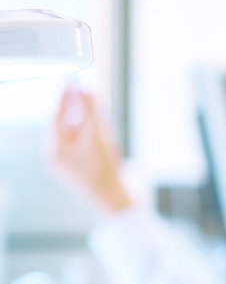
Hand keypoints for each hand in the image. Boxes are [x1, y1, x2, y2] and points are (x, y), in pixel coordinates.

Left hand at [49, 87, 132, 213]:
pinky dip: (90, 136)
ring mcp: (67, 163)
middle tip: (85, 93)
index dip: (63, 98)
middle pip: (64, 125)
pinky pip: (81, 145)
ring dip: (86, 123)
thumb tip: (86, 91)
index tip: (69, 82)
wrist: (114, 201)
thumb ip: (91, 113)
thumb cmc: (104, 173)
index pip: (55, 117)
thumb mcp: (97, 138)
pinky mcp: (78, 168)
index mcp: (54, 150)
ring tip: (98, 116)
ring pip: (74, 135)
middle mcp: (56, 156)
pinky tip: (101, 132)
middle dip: (77, 110)